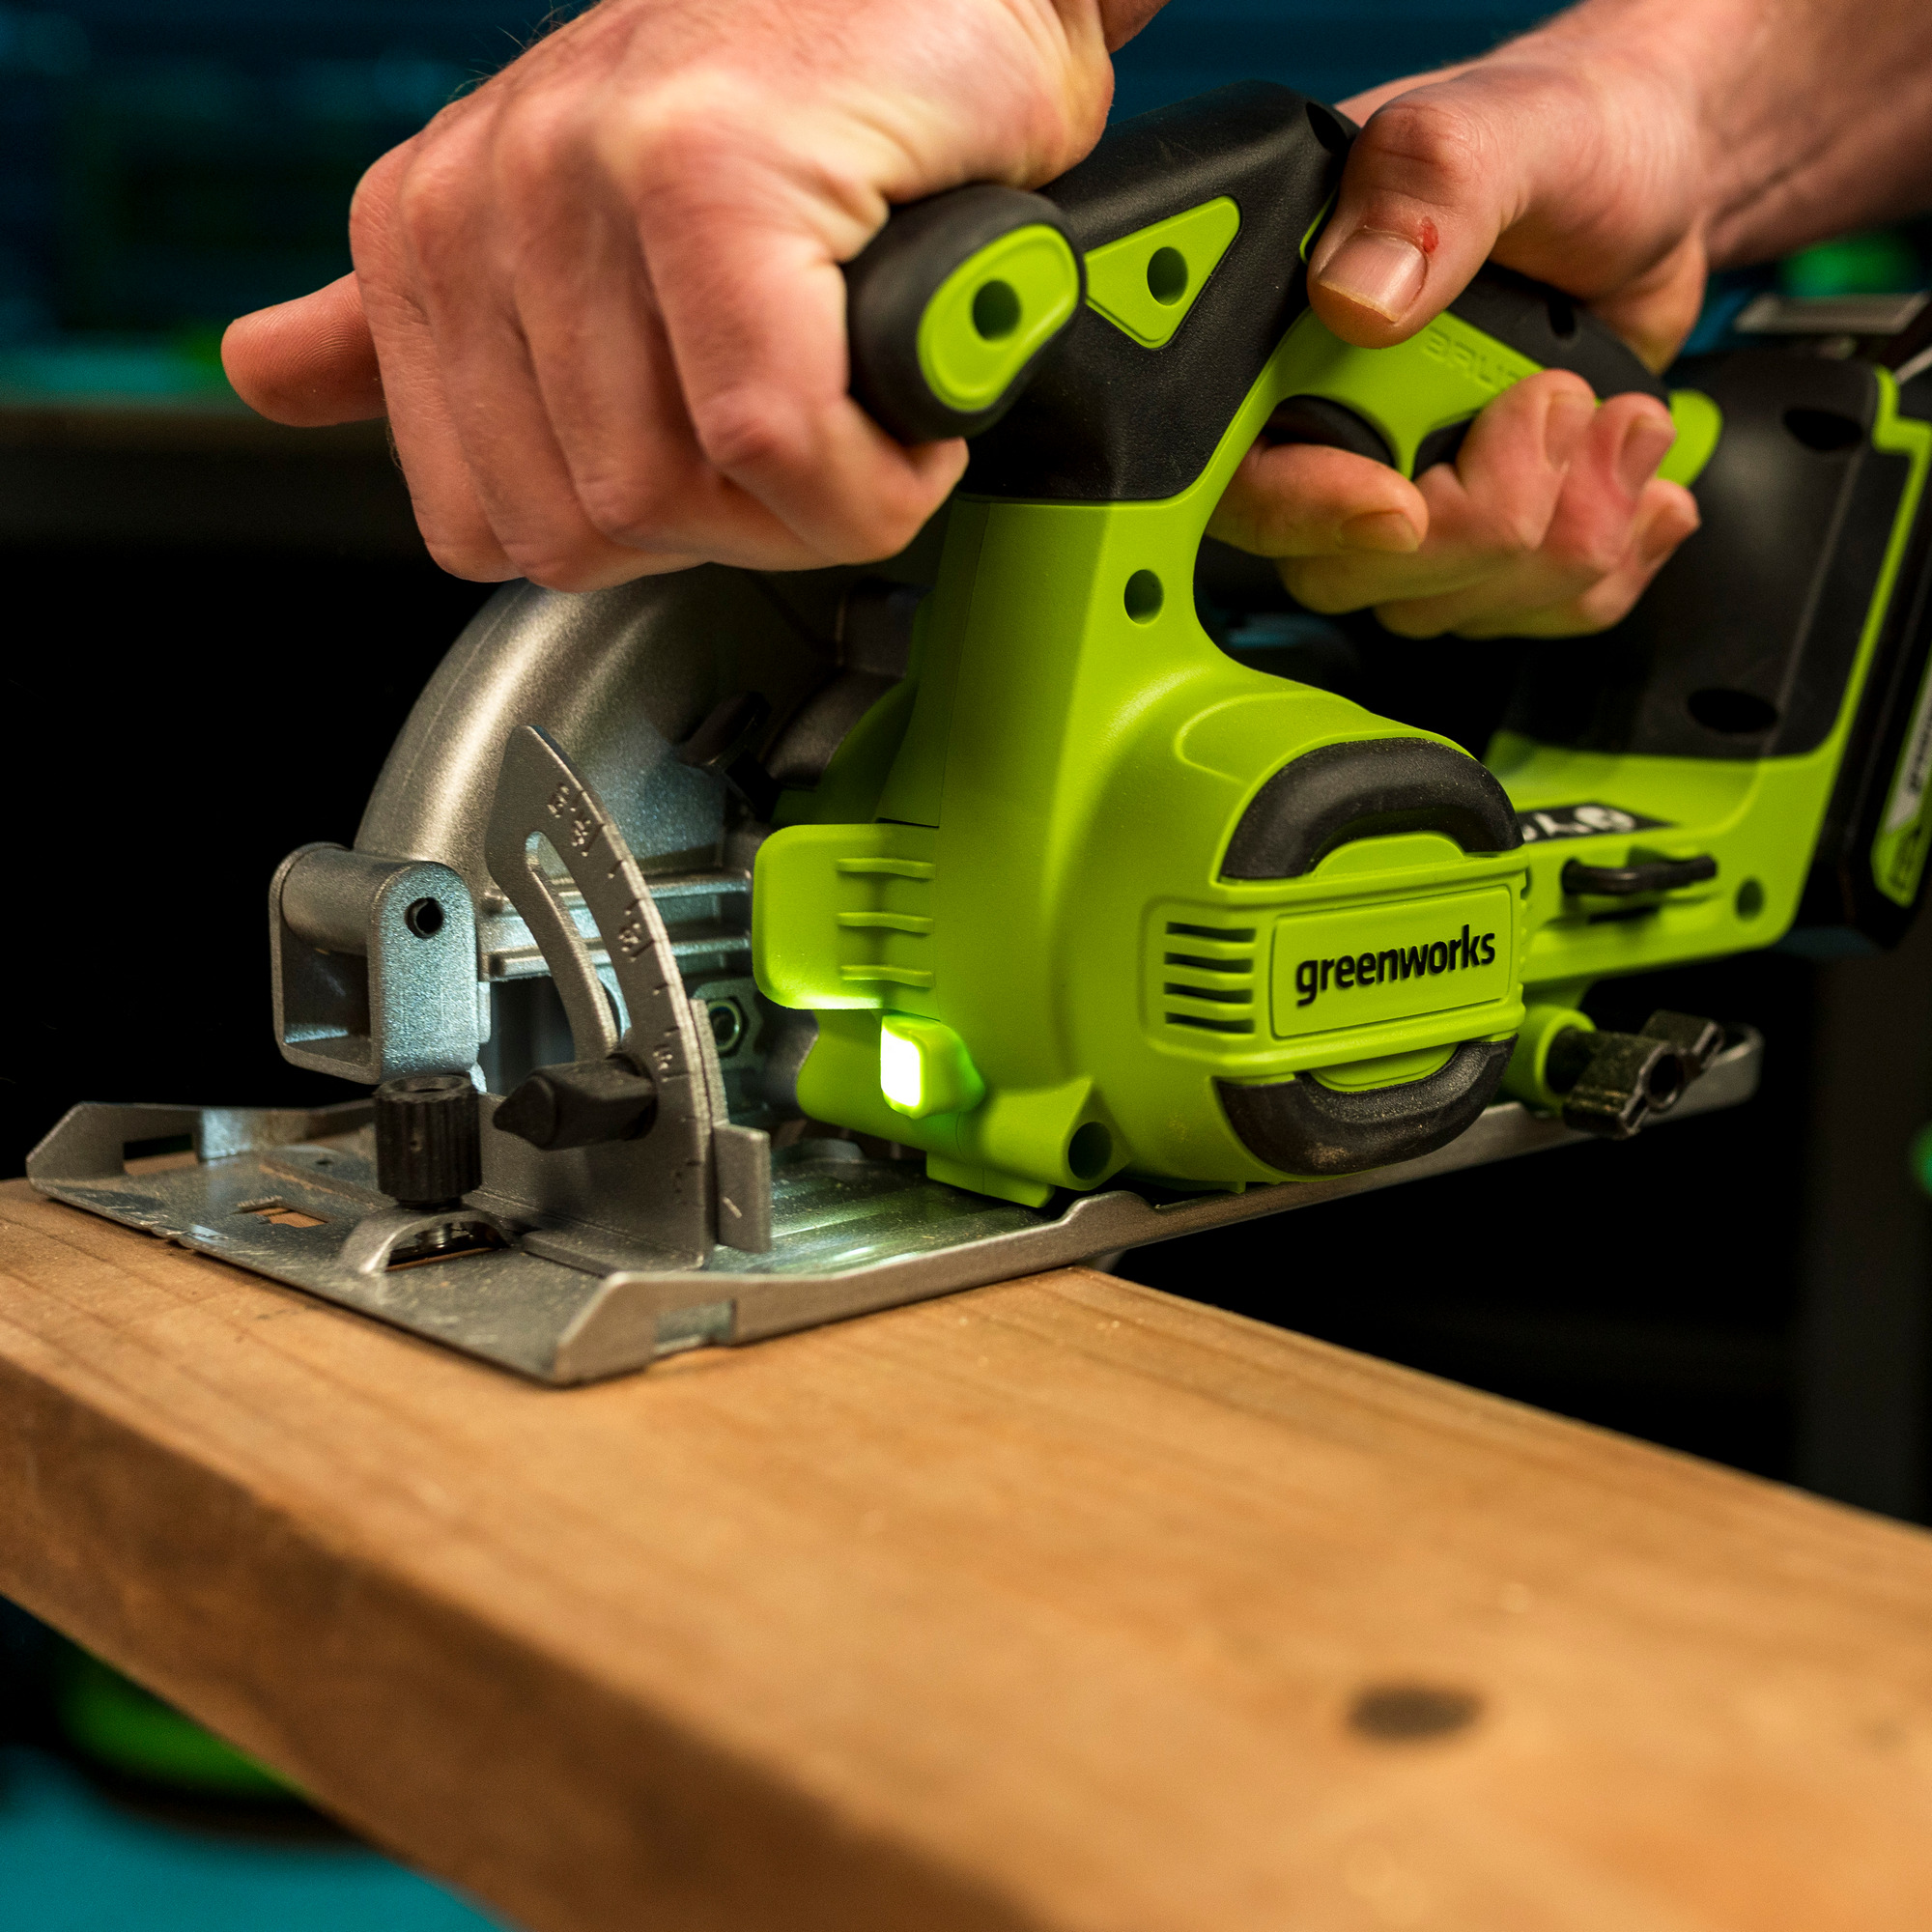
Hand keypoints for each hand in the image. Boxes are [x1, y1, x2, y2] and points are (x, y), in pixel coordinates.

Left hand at [222, 0, 1137, 589]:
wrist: (941, 0)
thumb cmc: (797, 113)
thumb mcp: (564, 217)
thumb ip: (416, 321)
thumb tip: (265, 374)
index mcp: (427, 229)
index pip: (483, 529)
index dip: (638, 542)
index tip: (730, 473)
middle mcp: (486, 196)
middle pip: (594, 528)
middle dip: (737, 531)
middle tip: (821, 440)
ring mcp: (589, 172)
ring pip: (681, 497)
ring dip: (819, 502)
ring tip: (865, 404)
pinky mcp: (710, 170)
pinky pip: (771, 439)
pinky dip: (872, 471)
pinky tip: (911, 401)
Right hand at [1213, 34, 1711, 636]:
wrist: (1663, 183)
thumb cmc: (1572, 137)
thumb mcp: (1497, 130)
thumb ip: (1428, 190)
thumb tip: (1356, 298)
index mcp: (1280, 338)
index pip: (1237, 480)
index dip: (1310, 512)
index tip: (1400, 501)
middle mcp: (1324, 432)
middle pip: (1348, 571)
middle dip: (1485, 515)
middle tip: (1560, 403)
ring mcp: (1401, 496)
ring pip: (1440, 607)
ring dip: (1563, 533)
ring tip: (1616, 418)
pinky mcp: (1477, 540)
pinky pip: (1516, 617)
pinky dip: (1601, 564)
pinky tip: (1629, 475)